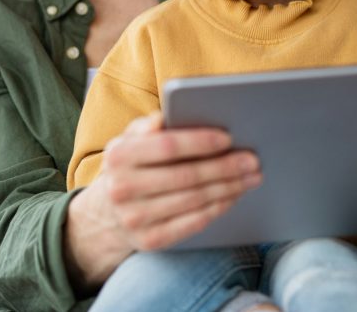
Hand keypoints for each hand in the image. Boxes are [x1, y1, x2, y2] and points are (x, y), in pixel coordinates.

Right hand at [64, 112, 261, 290]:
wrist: (103, 215)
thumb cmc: (128, 167)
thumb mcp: (127, 140)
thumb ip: (147, 126)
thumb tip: (167, 116)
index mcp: (118, 155)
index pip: (167, 146)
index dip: (200, 142)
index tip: (229, 138)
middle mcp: (123, 188)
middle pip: (186, 176)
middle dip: (225, 167)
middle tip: (252, 160)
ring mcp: (135, 218)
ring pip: (194, 200)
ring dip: (228, 187)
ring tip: (250, 176)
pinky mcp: (150, 241)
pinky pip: (193, 223)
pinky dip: (217, 208)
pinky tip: (233, 196)